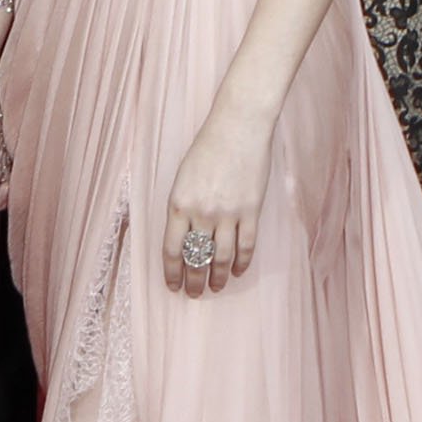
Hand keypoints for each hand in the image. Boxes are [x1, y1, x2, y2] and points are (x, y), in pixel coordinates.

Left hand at [162, 101, 269, 296]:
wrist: (238, 127)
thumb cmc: (207, 148)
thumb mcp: (182, 178)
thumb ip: (182, 208)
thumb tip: (184, 238)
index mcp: (178, 204)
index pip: (171, 250)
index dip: (172, 273)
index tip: (173, 286)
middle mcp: (201, 213)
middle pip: (196, 258)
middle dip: (194, 281)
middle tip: (194, 294)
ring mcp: (227, 213)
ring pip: (221, 257)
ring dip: (218, 276)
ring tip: (216, 287)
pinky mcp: (250, 210)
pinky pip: (245, 245)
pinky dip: (241, 262)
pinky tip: (236, 271)